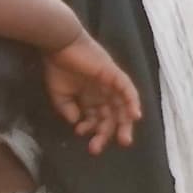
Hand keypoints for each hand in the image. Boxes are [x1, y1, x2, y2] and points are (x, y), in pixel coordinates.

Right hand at [40, 34, 142, 152]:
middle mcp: (103, 92)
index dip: (91, 129)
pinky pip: (128, 89)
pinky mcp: (114, 74)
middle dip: (108, 133)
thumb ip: (67, 109)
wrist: (59, 44)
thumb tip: (75, 123)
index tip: (80, 134)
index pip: (97, 118)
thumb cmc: (58, 66)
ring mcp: (110, 83)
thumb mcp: (59, 94)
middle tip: (100, 148)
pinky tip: (134, 116)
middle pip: (111, 116)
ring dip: (124, 123)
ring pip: (122, 106)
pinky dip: (132, 102)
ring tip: (123, 140)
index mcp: (90, 97)